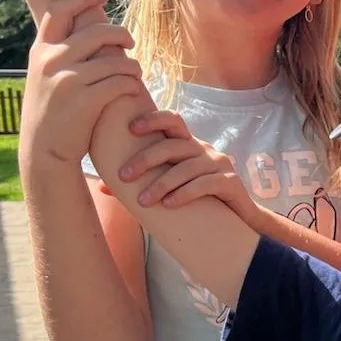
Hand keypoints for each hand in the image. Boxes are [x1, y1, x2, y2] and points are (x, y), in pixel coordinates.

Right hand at [21, 0, 146, 166]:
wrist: (43, 151)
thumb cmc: (50, 114)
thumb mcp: (44, 78)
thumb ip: (58, 55)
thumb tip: (84, 31)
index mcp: (41, 51)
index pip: (59, 10)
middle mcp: (51, 60)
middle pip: (96, 31)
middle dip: (120, 33)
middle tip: (130, 41)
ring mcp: (68, 80)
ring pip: (115, 59)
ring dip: (131, 65)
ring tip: (135, 73)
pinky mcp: (86, 100)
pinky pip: (121, 81)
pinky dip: (132, 83)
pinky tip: (133, 89)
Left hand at [120, 111, 261, 225]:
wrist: (238, 222)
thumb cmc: (199, 202)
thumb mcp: (169, 188)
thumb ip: (142, 183)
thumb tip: (103, 186)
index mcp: (188, 145)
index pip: (172, 120)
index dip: (153, 119)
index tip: (130, 128)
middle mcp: (204, 150)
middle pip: (173, 144)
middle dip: (146, 159)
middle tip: (124, 176)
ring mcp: (219, 164)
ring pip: (187, 167)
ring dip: (162, 183)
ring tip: (144, 201)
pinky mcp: (230, 183)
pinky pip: (205, 184)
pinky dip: (185, 193)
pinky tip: (170, 204)